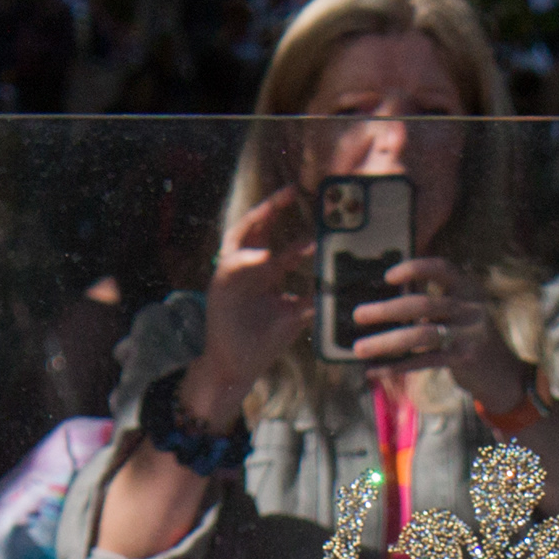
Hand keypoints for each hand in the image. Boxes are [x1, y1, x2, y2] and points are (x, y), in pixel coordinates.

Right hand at [191, 182, 313, 412]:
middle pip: (255, 228)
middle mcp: (246, 268)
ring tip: (274, 211)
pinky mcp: (219, 287)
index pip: (276, 236)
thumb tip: (340, 288)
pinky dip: (246, 259)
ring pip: (240, 239)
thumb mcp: (294, 315)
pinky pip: (231, 266)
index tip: (307, 202)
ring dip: (257, 224)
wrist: (236, 369)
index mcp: (263, 272)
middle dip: (271, 208)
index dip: (289, 219)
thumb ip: (312, 299)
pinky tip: (264, 257)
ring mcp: (230, 275)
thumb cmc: (262, 341)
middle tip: (291, 190)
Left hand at [351, 255, 512, 399]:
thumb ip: (434, 303)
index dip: (415, 269)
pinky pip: (423, 361)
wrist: (504, 375)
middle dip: (386, 310)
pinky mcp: (464, 359)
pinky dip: (397, 366)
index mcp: (468, 288)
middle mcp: (470, 307)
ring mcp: (469, 334)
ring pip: (419, 335)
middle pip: (422, 304)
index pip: (442, 268)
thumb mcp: (461, 313)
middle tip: (358, 315)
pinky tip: (376, 370)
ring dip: (385, 342)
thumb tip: (388, 301)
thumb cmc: (471, 338)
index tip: (388, 276)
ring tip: (360, 347)